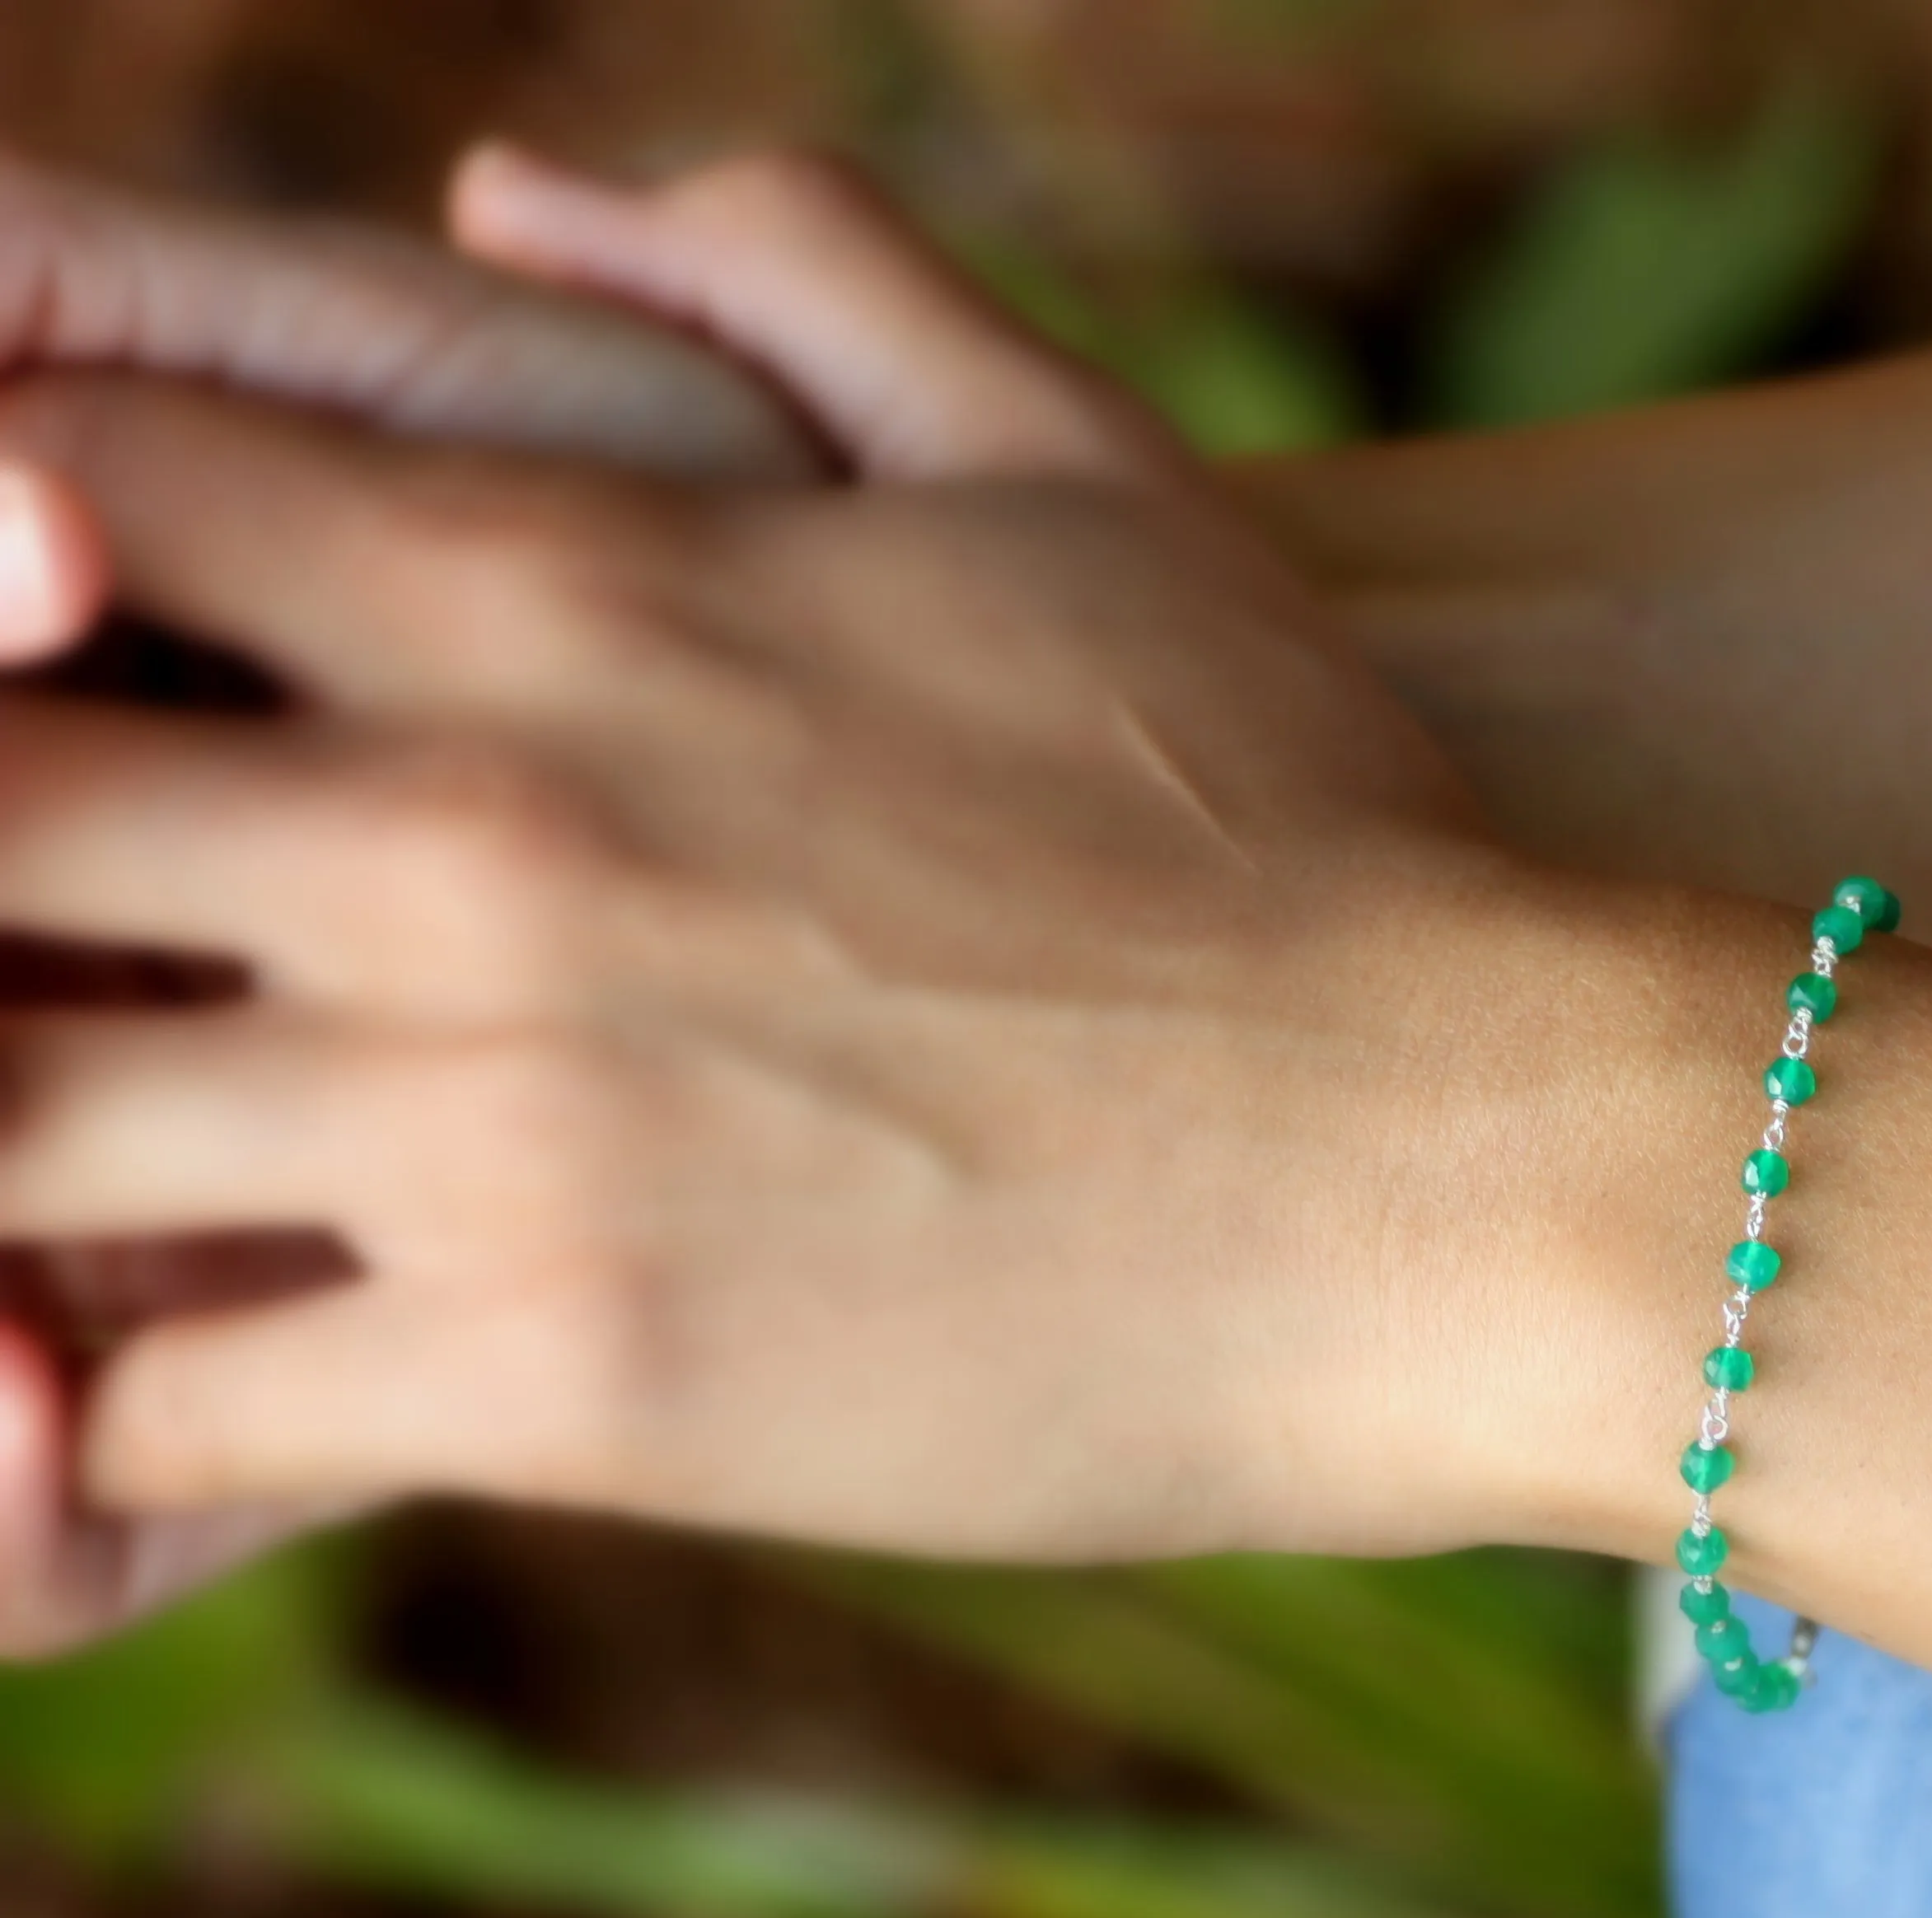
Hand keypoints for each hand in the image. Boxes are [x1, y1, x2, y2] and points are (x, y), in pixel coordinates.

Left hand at [0, 165, 1585, 1651]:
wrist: (1479, 1162)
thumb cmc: (1302, 825)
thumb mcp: (1084, 473)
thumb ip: (793, 275)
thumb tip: (503, 186)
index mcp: (552, 590)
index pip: (42, 487)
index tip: (66, 666)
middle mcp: (465, 837)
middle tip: (68, 966)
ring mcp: (495, 1119)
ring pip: (0, 1143)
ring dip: (15, 1172)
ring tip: (103, 1197)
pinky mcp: (566, 1377)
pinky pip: (167, 1413)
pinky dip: (143, 1412)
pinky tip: (252, 1380)